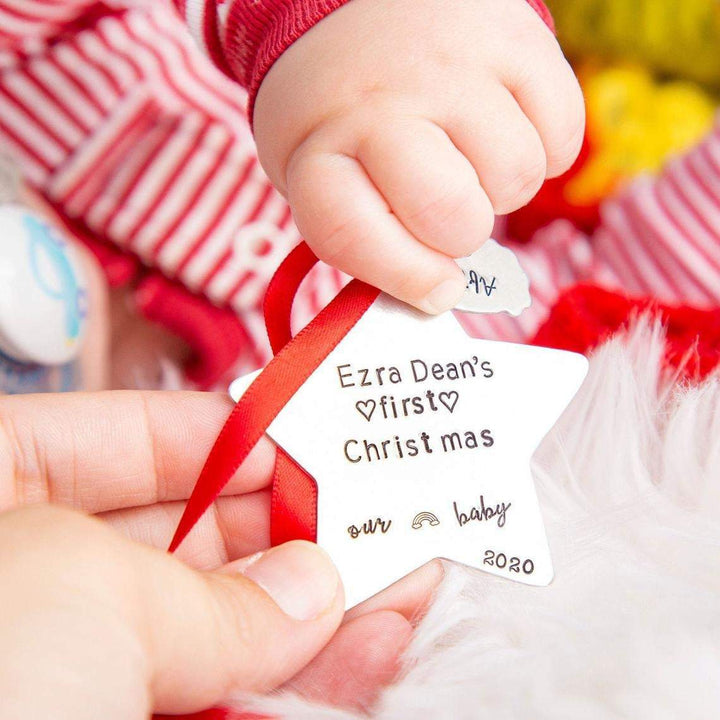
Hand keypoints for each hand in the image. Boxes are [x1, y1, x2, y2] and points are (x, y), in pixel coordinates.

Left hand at [0, 392, 441, 716]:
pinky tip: (366, 652)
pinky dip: (296, 684)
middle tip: (362, 520)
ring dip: (308, 613)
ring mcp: (63, 673)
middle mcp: (20, 586)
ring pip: (208, 630)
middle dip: (278, 531)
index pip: (114, 436)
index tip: (296, 441)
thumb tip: (307, 587)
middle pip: (176, 536)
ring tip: (393, 585)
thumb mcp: (81, 594)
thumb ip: (211, 594)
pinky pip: (220, 698)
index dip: (214, 432)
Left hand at [254, 0, 583, 313]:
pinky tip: (504, 127)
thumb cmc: (342, 110)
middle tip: (446, 206)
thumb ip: (366, 236)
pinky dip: (544, 148)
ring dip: (501, 187)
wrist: (359, 0)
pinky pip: (562, 135)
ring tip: (469, 156)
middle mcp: (381, 107)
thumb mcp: (319, 170)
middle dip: (460, 234)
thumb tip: (442, 293)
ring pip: (517, 179)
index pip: (353, 237)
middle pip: (454, 218)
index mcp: (318, 151)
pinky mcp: (514, 40)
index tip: (435, 289)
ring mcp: (451, 68)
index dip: (405, 278)